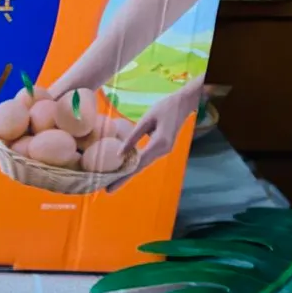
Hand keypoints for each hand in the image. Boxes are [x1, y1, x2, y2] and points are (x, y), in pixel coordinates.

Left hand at [106, 77, 204, 192]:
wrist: (184, 103)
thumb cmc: (164, 107)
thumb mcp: (146, 120)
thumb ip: (133, 137)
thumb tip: (119, 154)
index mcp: (158, 143)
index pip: (137, 163)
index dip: (123, 175)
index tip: (111, 186)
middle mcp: (162, 151)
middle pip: (140, 167)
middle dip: (124, 178)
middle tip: (108, 189)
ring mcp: (164, 150)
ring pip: (143, 164)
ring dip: (129, 172)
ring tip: (113, 181)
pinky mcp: (163, 148)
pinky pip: (146, 158)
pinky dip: (135, 164)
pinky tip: (125, 168)